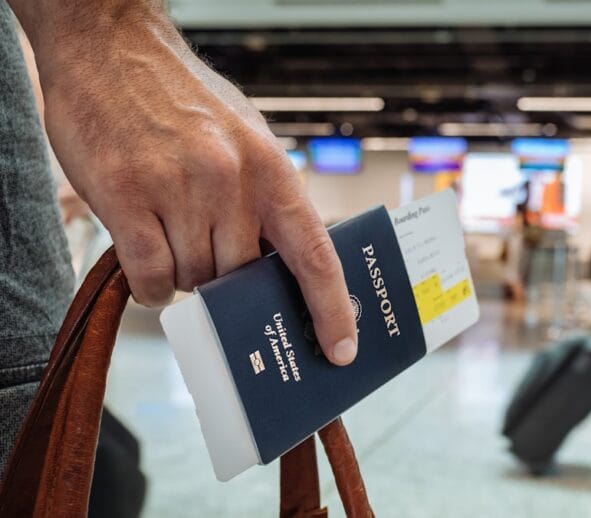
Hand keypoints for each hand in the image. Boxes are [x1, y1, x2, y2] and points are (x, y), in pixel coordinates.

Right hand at [31, 8, 357, 364]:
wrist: (111, 49)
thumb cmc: (185, 99)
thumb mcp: (247, 138)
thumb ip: (266, 199)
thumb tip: (281, 262)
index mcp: (272, 168)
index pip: (314, 255)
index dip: (333, 309)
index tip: (341, 350)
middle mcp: (231, 180)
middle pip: (242, 275)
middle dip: (229, 279)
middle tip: (211, 253)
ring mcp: (178, 189)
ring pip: (196, 279)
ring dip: (186, 273)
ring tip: (171, 231)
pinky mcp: (126, 197)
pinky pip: (151, 276)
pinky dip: (152, 285)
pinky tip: (147, 261)